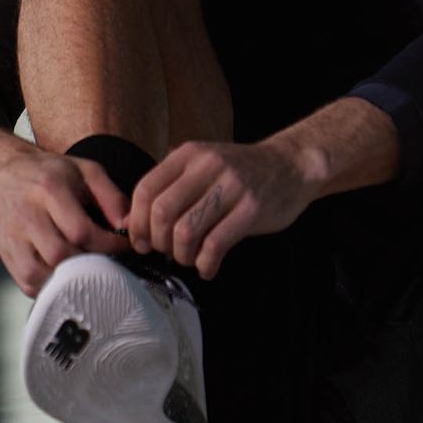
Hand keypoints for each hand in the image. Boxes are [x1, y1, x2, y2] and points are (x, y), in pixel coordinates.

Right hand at [0, 142, 136, 297]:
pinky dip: (49, 286)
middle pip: (60, 255)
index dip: (108, 245)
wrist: (2, 173)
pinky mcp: (5, 253)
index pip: (81, 230)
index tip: (123, 246)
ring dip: (67, 278)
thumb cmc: (49, 173)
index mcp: (49, 189)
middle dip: (89, 262)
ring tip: (84, 268)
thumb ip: (111, 196)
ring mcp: (12, 237)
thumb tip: (127, 224)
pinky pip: (27, 283)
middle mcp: (27, 214)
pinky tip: (63, 274)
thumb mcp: (85, 171)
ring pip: (41, 273)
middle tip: (104, 259)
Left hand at [121, 140, 315, 279]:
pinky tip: (208, 267)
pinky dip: (205, 264)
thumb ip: (171, 185)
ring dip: (182, 255)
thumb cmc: (241, 172)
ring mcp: (232, 187)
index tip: (141, 242)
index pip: (146, 189)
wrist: (291, 166)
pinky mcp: (252, 210)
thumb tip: (131, 222)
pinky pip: (215, 245)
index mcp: (189, 154)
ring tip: (190, 259)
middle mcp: (208, 166)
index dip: (137, 222)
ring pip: (186, 231)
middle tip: (167, 252)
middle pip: (162, 213)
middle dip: (158, 242)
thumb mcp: (203, 163)